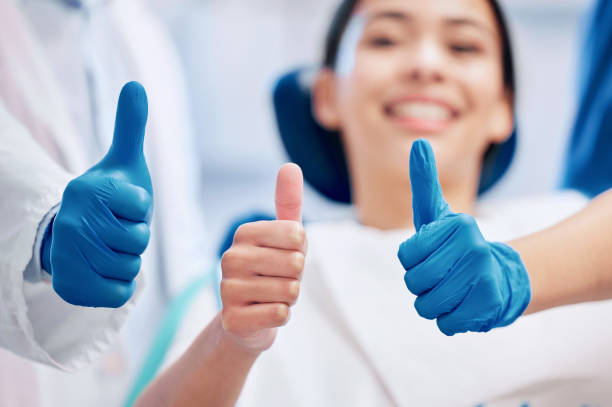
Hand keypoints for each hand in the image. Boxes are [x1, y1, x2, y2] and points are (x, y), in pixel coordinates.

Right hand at [41, 82, 152, 307]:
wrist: (76, 235)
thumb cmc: (110, 199)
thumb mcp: (123, 162)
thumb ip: (130, 126)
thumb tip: (136, 85)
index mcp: (88, 189)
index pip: (142, 207)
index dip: (140, 210)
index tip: (123, 205)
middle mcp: (73, 222)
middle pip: (138, 240)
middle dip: (135, 237)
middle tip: (116, 230)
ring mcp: (68, 256)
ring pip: (130, 267)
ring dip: (128, 260)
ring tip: (109, 248)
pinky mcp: (69, 287)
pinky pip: (119, 293)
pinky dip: (119, 284)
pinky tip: (103, 270)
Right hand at [219, 163, 305, 351]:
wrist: (248, 318)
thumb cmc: (272, 271)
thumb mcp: (283, 236)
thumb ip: (288, 202)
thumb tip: (290, 165)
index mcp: (244, 233)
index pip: (298, 236)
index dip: (301, 251)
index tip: (284, 256)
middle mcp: (230, 257)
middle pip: (296, 264)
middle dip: (296, 277)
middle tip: (279, 280)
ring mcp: (227, 289)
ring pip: (290, 291)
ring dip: (289, 298)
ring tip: (271, 296)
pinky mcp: (232, 318)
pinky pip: (280, 314)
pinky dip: (281, 315)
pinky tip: (264, 313)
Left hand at [397, 139, 530, 334]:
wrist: (501, 277)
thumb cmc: (457, 245)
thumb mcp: (439, 213)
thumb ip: (425, 182)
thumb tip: (418, 144)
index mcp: (459, 225)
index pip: (406, 256)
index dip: (413, 261)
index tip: (432, 254)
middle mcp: (474, 249)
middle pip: (414, 283)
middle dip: (421, 284)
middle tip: (441, 276)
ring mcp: (484, 279)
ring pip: (426, 307)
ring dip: (433, 303)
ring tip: (452, 290)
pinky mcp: (489, 307)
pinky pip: (445, 324)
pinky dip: (449, 319)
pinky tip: (464, 305)